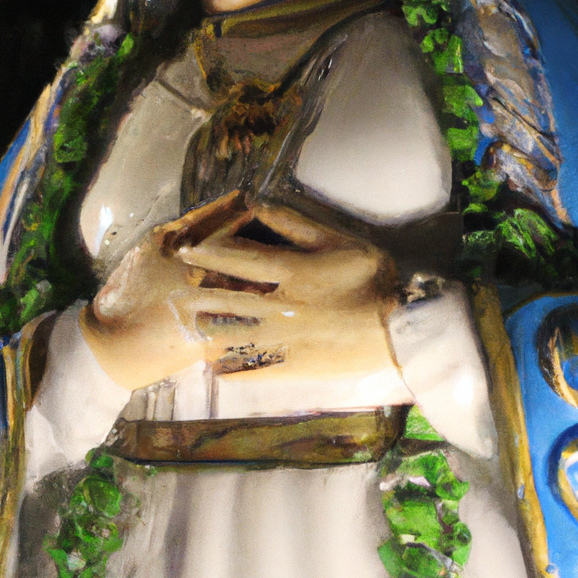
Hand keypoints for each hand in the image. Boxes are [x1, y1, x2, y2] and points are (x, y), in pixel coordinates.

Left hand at [82, 196, 409, 406]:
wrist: (400, 331)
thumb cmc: (374, 280)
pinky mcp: (294, 367)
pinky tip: (216, 370)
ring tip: (194, 327)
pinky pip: (254, 370)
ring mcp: (285, 340)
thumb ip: (299, 226)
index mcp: (293, 272)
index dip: (209, 252)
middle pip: (228, 298)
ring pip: (235, 336)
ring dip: (210, 331)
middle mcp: (281, 306)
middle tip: (177, 293)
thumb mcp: (342, 243)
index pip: (240, 259)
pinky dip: (231, 371)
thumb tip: (262, 206)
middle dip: (199, 294)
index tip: (186, 250)